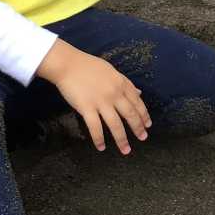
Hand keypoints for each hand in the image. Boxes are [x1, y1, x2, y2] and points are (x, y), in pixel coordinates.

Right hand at [35, 40, 151, 153]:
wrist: (67, 64)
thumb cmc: (87, 66)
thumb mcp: (111, 71)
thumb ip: (125, 83)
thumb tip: (138, 92)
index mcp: (121, 83)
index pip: (137, 102)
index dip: (144, 115)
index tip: (147, 125)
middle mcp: (114, 93)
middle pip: (130, 114)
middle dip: (138, 128)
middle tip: (143, 138)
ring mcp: (101, 102)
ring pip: (115, 124)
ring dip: (122, 139)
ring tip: (126, 150)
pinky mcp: (86, 108)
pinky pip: (95, 127)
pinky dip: (99, 139)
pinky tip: (101, 147)